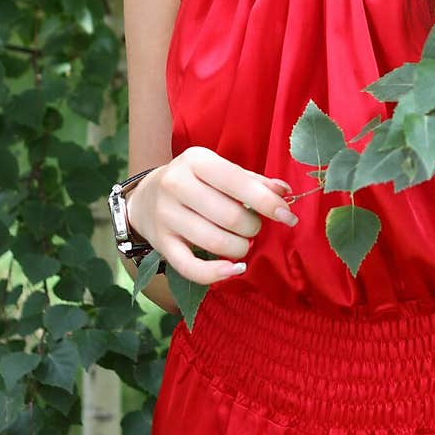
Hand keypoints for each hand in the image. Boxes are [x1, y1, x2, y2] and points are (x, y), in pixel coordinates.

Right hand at [129, 146, 296, 285]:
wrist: (146, 197)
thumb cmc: (195, 182)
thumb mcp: (220, 170)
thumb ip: (253, 181)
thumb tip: (285, 192)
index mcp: (195, 160)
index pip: (238, 182)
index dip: (267, 202)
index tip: (288, 216)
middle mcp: (176, 184)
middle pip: (230, 216)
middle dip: (252, 227)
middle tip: (253, 227)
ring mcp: (165, 216)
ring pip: (215, 242)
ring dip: (239, 249)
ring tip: (242, 243)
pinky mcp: (161, 244)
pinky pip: (191, 268)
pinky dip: (217, 274)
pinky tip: (234, 269)